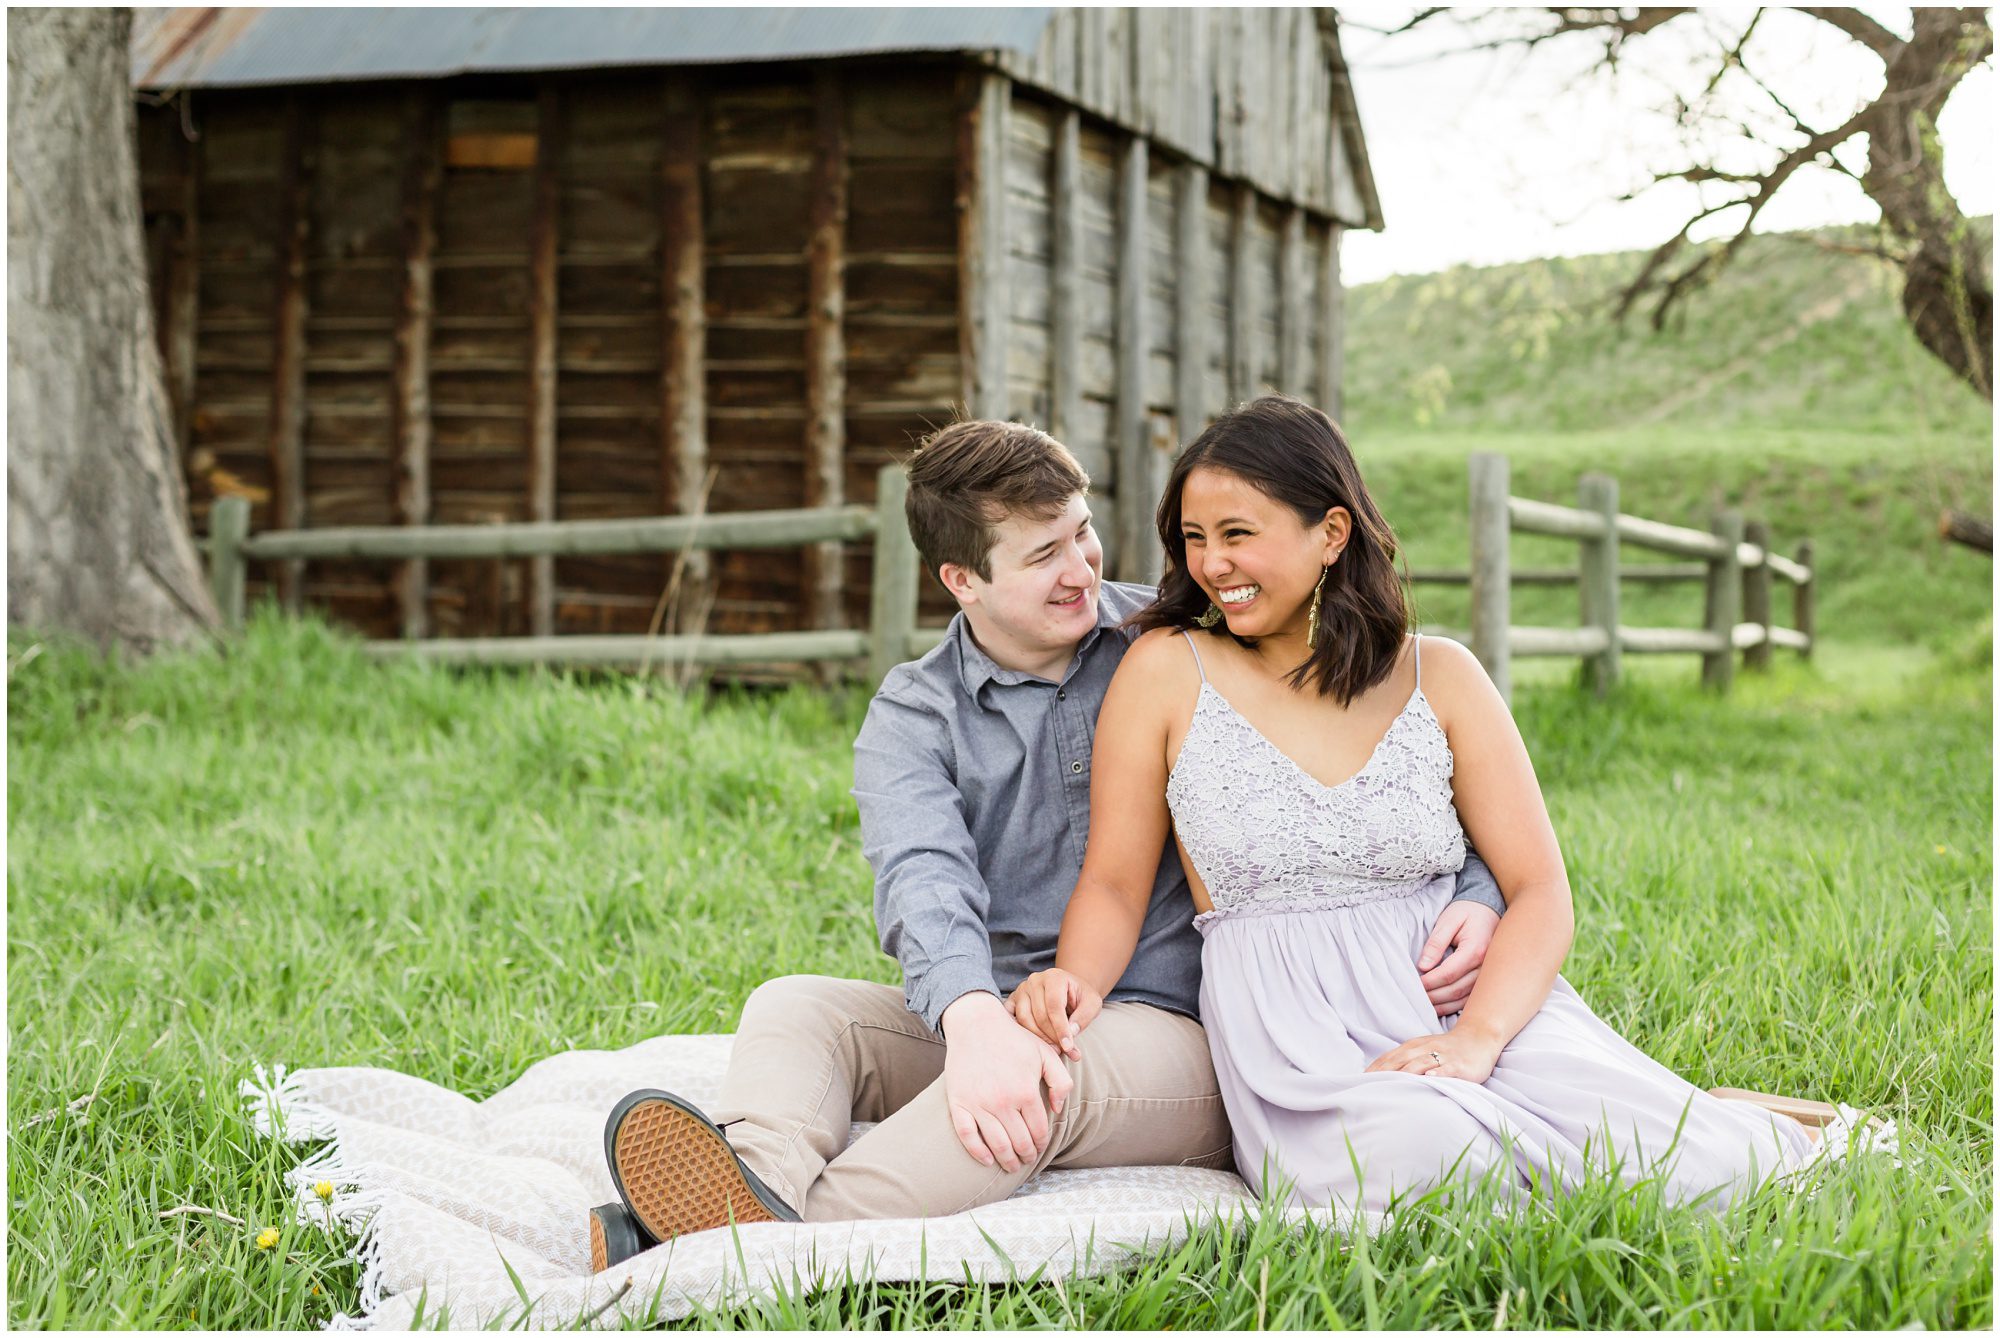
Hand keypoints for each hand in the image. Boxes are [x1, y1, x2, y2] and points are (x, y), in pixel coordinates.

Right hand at [940, 993, 1073, 1172]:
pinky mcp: (959, 1103)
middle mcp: (1003, 1101)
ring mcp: (979, 1104)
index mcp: (1026, 1091)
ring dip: (1007, 1161)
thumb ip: (1061, 1081)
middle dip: (1027, 1155)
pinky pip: (967, 1136)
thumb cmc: (1013, 1038)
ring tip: (1012, 1165)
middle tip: (1027, 1158)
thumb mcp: (1045, 1053)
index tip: (1040, 1147)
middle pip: (1020, 1142)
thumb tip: (1057, 1109)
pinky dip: (978, 1152)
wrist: (975, 1023)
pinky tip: (987, 1160)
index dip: (1042, 1143)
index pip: (1039, 1131)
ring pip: (997, 1145)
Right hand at [1008, 968, 1102, 1060]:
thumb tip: (1071, 1032)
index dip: (1061, 1028)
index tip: (1068, 1047)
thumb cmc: (1080, 997)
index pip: (1054, 1006)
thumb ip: (1084, 1017)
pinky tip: (1033, 1042)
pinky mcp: (1013, 999)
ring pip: (1024, 1018)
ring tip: (1053, 1048)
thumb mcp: (1092, 1003)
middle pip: (1039, 1014)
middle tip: (1063, 1051)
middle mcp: (1035, 980)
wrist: (1069, 989)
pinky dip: (1021, 1032)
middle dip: (1052, 1036)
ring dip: (1038, 1037)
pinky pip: (1012, 1019)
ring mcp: (1022, 989)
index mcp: (1054, 977)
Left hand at [1366, 1029, 1501, 1084]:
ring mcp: (1442, 1056)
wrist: (1478, 1038)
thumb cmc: (1445, 1049)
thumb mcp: (1422, 1051)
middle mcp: (1424, 1049)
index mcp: (1412, 1047)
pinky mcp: (1459, 1065)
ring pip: (1420, 1064)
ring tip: (1391, 1085)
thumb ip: (1403, 1062)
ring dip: (1405, 1074)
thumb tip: (1379, 1076)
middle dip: (1383, 1073)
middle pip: (1399, 1061)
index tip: (1358, 1082)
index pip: (1388, 1058)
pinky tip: (1431, 1078)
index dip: (1374, 1070)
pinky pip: (1447, 1068)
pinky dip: (1438, 1072)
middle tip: (1368, 1087)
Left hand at [1417, 901, 1498, 1017]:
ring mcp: (1489, 975)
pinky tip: (1440, 1006)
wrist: (1488, 909)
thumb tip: (1423, 966)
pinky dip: (1454, 1005)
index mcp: (1476, 950)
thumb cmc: (1467, 912)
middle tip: (1416, 997)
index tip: (1416, 983)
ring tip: (1425, 1005)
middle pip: (1456, 989)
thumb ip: (1436, 942)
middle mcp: (1486, 966)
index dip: (1430, 981)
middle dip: (1434, 996)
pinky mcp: (1487, 979)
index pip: (1449, 973)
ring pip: (1464, 998)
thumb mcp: (1448, 920)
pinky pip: (1471, 998)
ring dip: (1443, 1005)